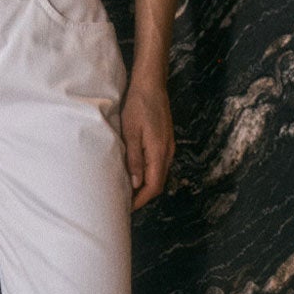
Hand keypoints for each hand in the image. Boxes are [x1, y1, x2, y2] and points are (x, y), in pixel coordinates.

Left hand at [119, 73, 172, 210]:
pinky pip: (159, 165)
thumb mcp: (131, 132)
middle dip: (143, 196)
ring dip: (146, 186)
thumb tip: (136, 183)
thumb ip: (134, 159)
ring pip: (159, 174)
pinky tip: (137, 173)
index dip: (141, 200)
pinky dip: (149, 174)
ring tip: (128, 191)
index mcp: (159, 152)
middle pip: (158, 183)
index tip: (126, 208)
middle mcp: (168, 152)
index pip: (153, 186)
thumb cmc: (138, 106)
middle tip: (125, 204)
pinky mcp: (165, 141)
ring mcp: (169, 146)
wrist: (152, 85)